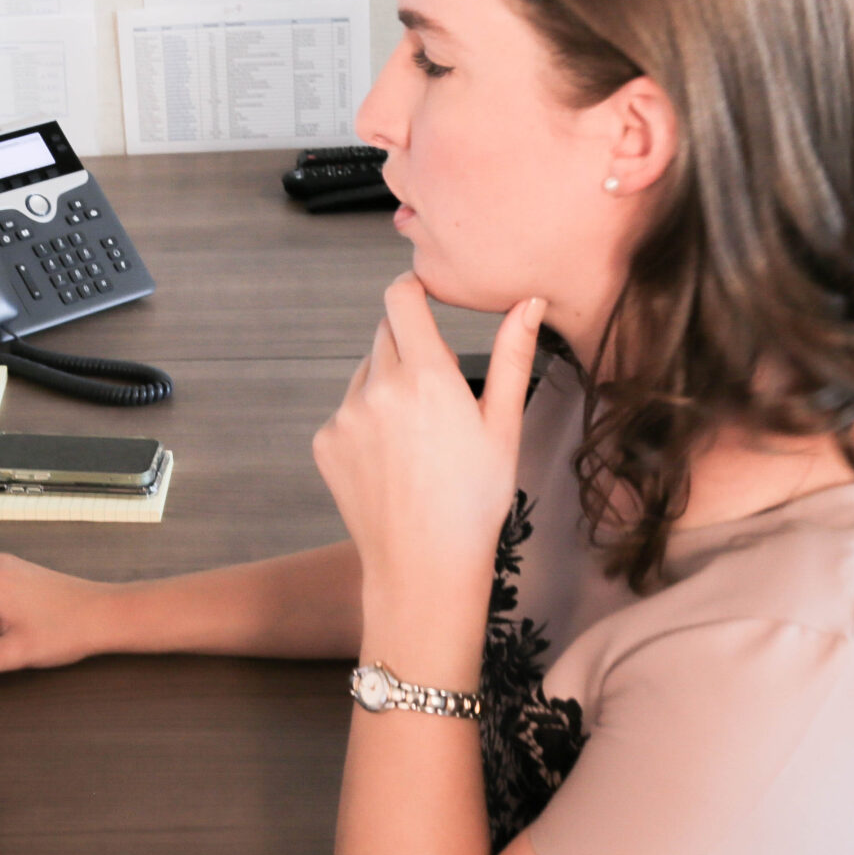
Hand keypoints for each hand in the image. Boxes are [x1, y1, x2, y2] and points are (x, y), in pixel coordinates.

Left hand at [313, 276, 544, 626]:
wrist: (425, 566)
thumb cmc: (475, 500)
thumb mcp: (503, 426)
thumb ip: (513, 356)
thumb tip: (528, 302)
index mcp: (425, 375)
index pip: (401, 297)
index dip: (412, 288)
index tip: (423, 294)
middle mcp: (377, 387)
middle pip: (385, 333)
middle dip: (409, 346)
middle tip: (436, 393)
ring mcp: (345, 415)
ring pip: (365, 373)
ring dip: (386, 385)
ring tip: (417, 438)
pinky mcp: (325, 442)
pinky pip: (346, 411)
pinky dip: (365, 421)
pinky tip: (392, 460)